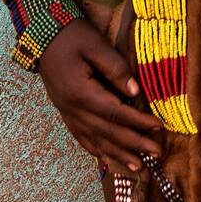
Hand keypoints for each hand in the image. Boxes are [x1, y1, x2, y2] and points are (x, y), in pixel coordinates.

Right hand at [38, 19, 163, 175]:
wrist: (42, 34)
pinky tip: (107, 159)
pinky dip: (96, 150)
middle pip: (107, 132)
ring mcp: (66, 112)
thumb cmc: (72, 35)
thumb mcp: (96, 45)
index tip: (158, 127)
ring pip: (94, 140)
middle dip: (133, 144)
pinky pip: (81, 137)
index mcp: (80, 92)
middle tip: (156, 153)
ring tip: (137, 167)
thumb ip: (116, 69)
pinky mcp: (64, 111)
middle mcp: (72, 108)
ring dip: (117, 154)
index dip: (137, 122)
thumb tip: (135, 93)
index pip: (115, 113)